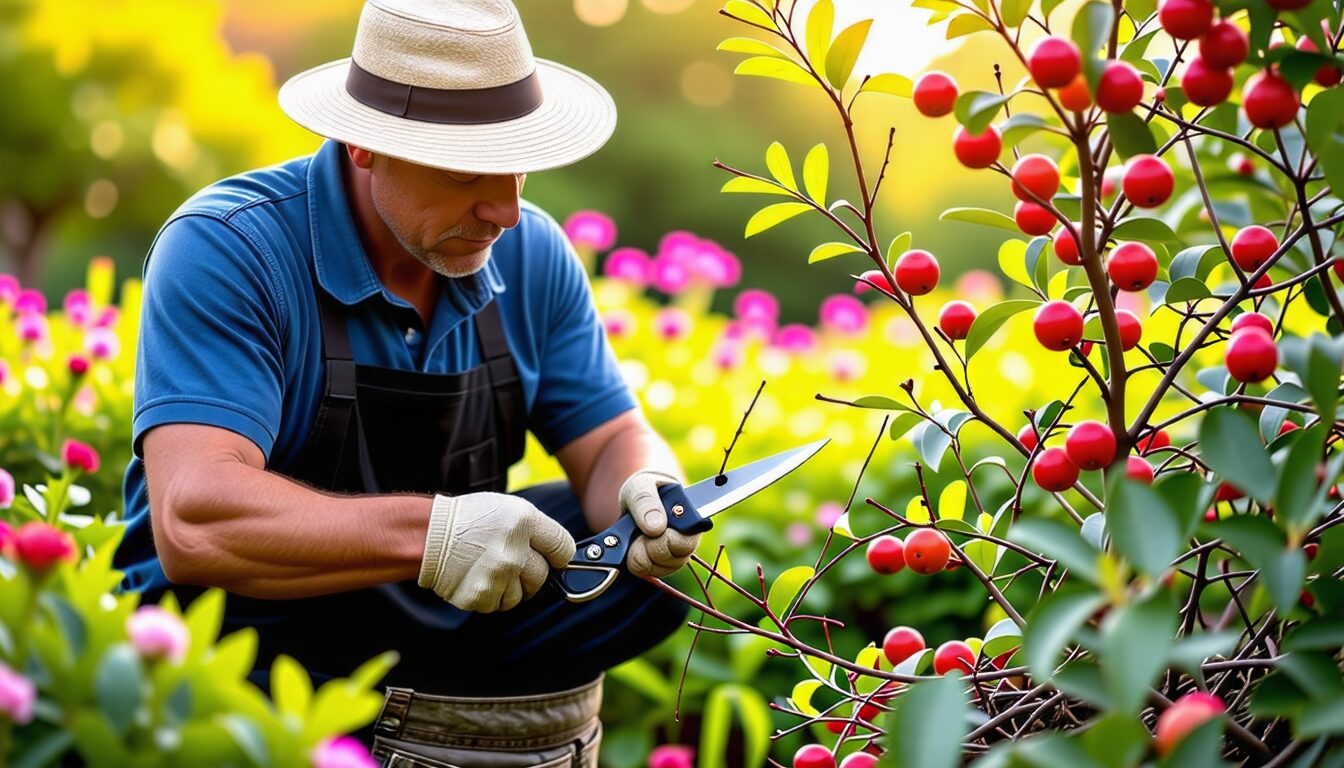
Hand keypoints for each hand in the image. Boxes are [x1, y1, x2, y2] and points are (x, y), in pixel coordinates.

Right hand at [418, 492, 575, 611]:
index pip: (564, 549)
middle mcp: (513, 550)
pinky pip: (497, 604)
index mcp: (524, 522)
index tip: (551, 557)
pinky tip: (477, 577)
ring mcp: (496, 576)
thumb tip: (562, 556)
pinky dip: (490, 595)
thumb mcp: (509, 509)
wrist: (428, 535)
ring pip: (520, 595)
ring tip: (489, 568)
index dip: (558, 555)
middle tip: (510, 562)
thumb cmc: (470, 520)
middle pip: (542, 577)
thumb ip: (537, 532)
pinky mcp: (480, 596)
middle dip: (530, 573)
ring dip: (509, 587)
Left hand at [620, 470, 700, 577]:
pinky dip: (635, 560)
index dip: (667, 540)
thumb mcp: (641, 485)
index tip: (653, 529)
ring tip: (636, 535)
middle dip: (651, 547)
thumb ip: (646, 502)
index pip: (687, 543)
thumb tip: (656, 528)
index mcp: (690, 519)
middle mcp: (686, 540)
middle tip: (641, 531)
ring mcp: (673, 554)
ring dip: (641, 554)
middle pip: (674, 561)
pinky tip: (633, 545)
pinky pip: (646, 571)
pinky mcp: (658, 564)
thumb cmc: (645, 486)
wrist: (636, 495)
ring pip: (660, 569)